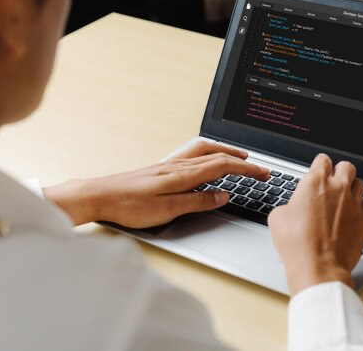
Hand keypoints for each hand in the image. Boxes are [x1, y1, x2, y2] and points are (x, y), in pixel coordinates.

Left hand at [43, 141, 269, 226]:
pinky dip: (208, 153)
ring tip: (237, 157)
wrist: (99, 196)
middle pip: (216, 154)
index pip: (222, 166)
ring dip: (224, 151)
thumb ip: (197, 202)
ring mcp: (169, 164)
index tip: (263, 173)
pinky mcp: (161, 168)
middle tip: (258, 166)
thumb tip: (222, 196)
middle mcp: (177, 165)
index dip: (246, 169)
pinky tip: (206, 161)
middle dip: (241, 159)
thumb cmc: (128, 206)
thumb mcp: (167, 211)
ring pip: (204, 150)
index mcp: (182, 175)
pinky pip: (192, 154)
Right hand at [268, 154, 362, 295]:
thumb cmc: (297, 244)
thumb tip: (293, 209)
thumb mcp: (277, 218)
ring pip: (361, 183)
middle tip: (333, 183)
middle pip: (346, 166)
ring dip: (352, 188)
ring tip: (345, 198)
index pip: (322, 160)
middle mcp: (337, 188)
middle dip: (339, 172)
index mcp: (314, 182)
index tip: (318, 172)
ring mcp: (354, 203)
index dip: (319, 165)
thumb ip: (289, 205)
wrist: (318, 267)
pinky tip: (356, 213)